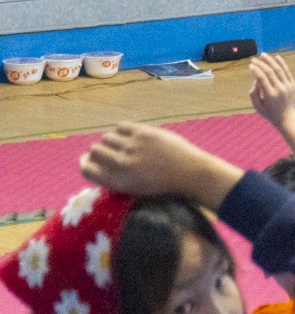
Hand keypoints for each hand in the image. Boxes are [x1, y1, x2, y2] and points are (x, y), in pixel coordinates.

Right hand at [80, 122, 242, 211]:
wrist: (190, 173)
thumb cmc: (163, 183)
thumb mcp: (133, 187)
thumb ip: (115, 176)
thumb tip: (97, 161)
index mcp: (117, 182)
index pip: (86, 169)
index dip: (85, 162)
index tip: (89, 159)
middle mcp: (121, 165)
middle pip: (95, 150)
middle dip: (99, 149)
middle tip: (109, 149)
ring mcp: (132, 147)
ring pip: (106, 137)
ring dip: (112, 139)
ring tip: (122, 142)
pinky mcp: (144, 133)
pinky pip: (122, 126)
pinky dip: (123, 129)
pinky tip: (130, 133)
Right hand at [249, 53, 294, 129]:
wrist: (286, 117)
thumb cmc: (268, 112)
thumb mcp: (257, 106)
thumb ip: (253, 93)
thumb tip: (255, 78)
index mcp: (270, 95)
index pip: (262, 78)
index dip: (255, 70)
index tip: (250, 65)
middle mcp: (280, 89)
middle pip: (270, 72)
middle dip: (260, 64)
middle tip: (253, 59)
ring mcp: (288, 86)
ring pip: (278, 69)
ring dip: (270, 61)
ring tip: (263, 55)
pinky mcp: (292, 84)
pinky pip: (287, 71)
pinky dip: (282, 63)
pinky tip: (276, 57)